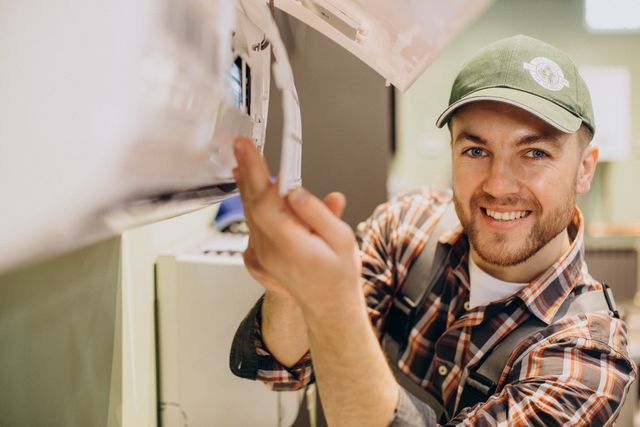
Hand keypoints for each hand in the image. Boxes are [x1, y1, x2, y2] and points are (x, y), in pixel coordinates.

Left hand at [232, 137, 361, 316]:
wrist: (328, 305)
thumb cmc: (338, 273)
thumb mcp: (341, 239)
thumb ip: (318, 213)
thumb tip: (295, 191)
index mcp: (292, 246)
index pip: (265, 203)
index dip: (254, 173)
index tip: (247, 149)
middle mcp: (269, 252)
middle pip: (251, 204)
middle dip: (247, 171)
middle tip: (242, 147)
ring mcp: (259, 256)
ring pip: (249, 213)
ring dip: (249, 187)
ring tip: (247, 162)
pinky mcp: (255, 257)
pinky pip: (251, 225)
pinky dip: (254, 205)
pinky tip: (257, 193)